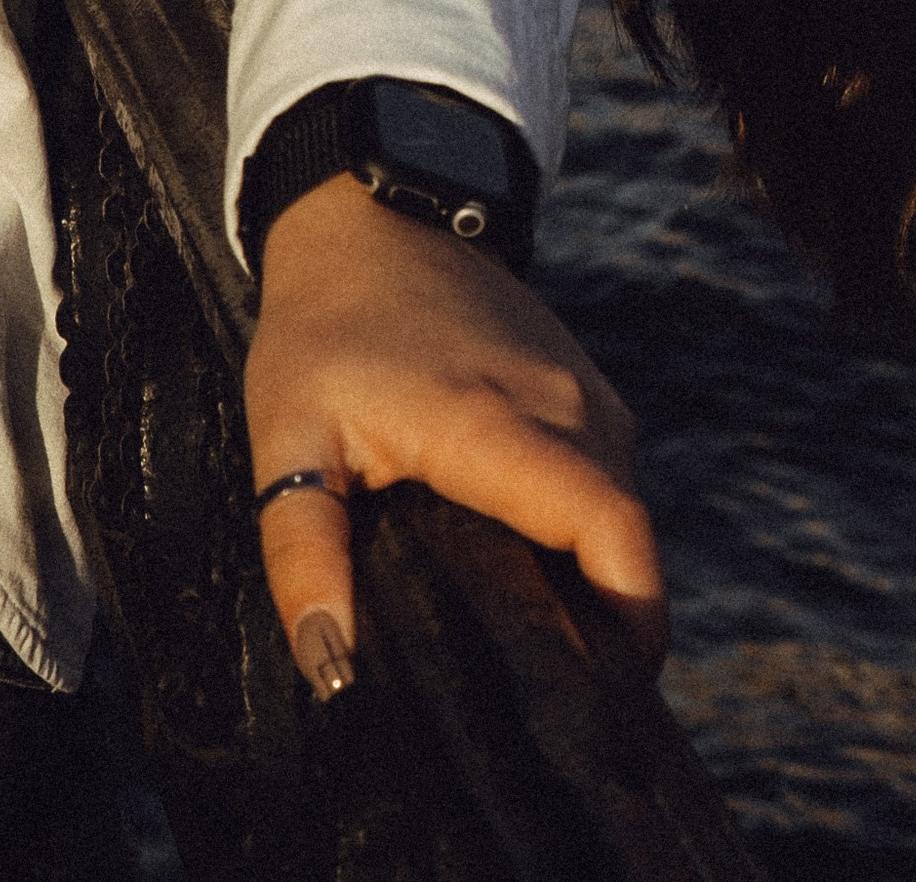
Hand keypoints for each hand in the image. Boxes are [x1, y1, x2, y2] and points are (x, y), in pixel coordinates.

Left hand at [243, 172, 666, 698]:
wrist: (370, 214)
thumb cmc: (325, 326)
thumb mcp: (284, 438)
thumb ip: (303, 557)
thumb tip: (332, 671)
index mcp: (495, 423)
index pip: (609, 527)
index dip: (631, 618)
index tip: (608, 693)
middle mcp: (563, 403)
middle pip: (627, 535)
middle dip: (614, 623)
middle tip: (558, 700)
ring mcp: (583, 386)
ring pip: (624, 505)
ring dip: (602, 573)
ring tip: (542, 640)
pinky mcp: (585, 381)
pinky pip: (610, 473)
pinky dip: (593, 527)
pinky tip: (536, 564)